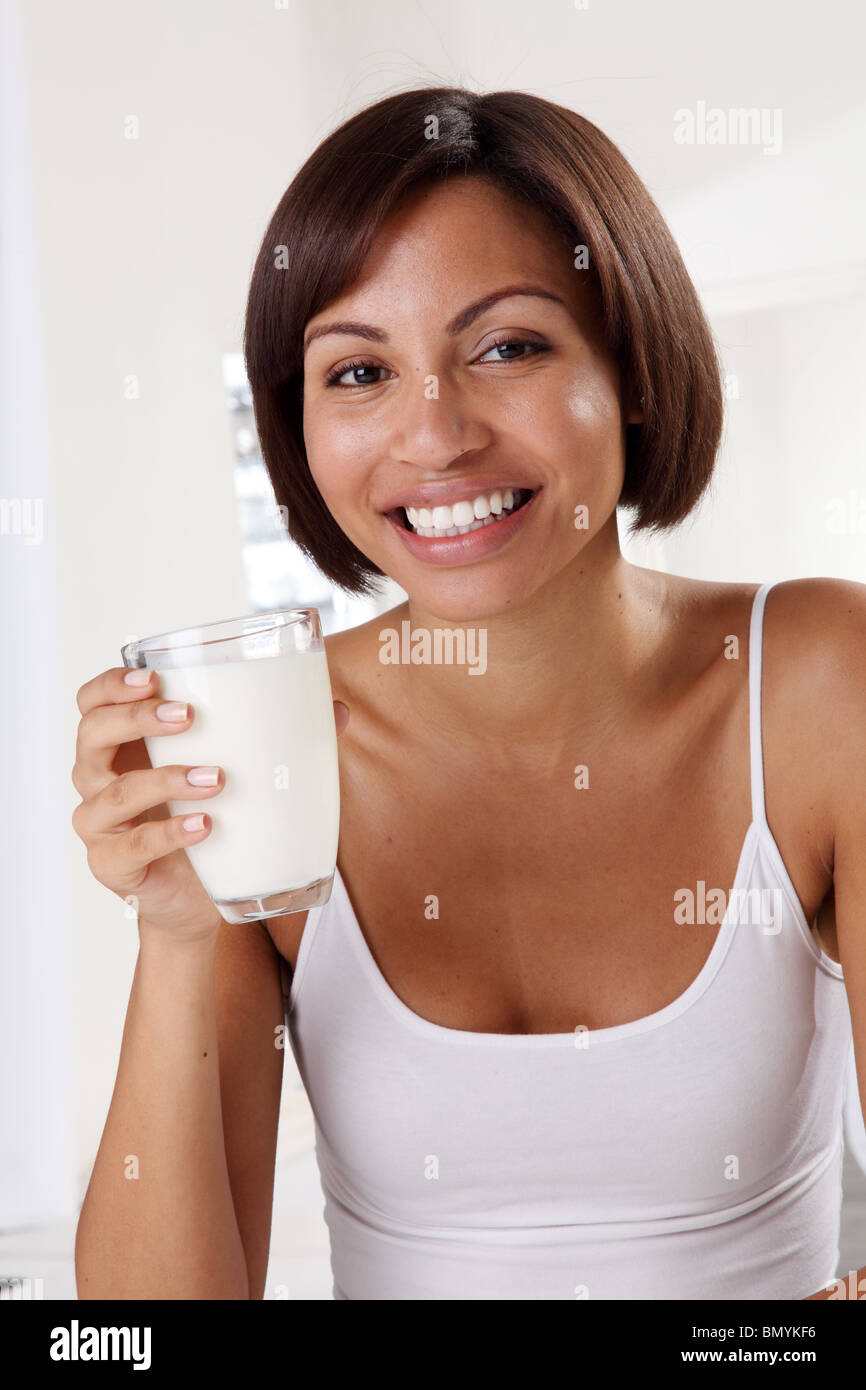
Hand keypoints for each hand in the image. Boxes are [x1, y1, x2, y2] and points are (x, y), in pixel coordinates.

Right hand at [72, 666, 348, 941]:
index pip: (92, 702)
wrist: (196, 900)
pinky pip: (132, 847)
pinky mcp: (112, 866)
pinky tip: (204, 826)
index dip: (113, 685)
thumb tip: (337, 711)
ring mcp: (99, 825)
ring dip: (165, 779)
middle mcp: (98, 779)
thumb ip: (273, 739)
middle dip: (135, 719)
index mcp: (122, 745)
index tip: (154, 678)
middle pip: (91, 735)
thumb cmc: (209, 821)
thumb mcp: (233, 775)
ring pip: (114, 792)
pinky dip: (168, 834)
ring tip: (216, 778)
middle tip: (186, 716)